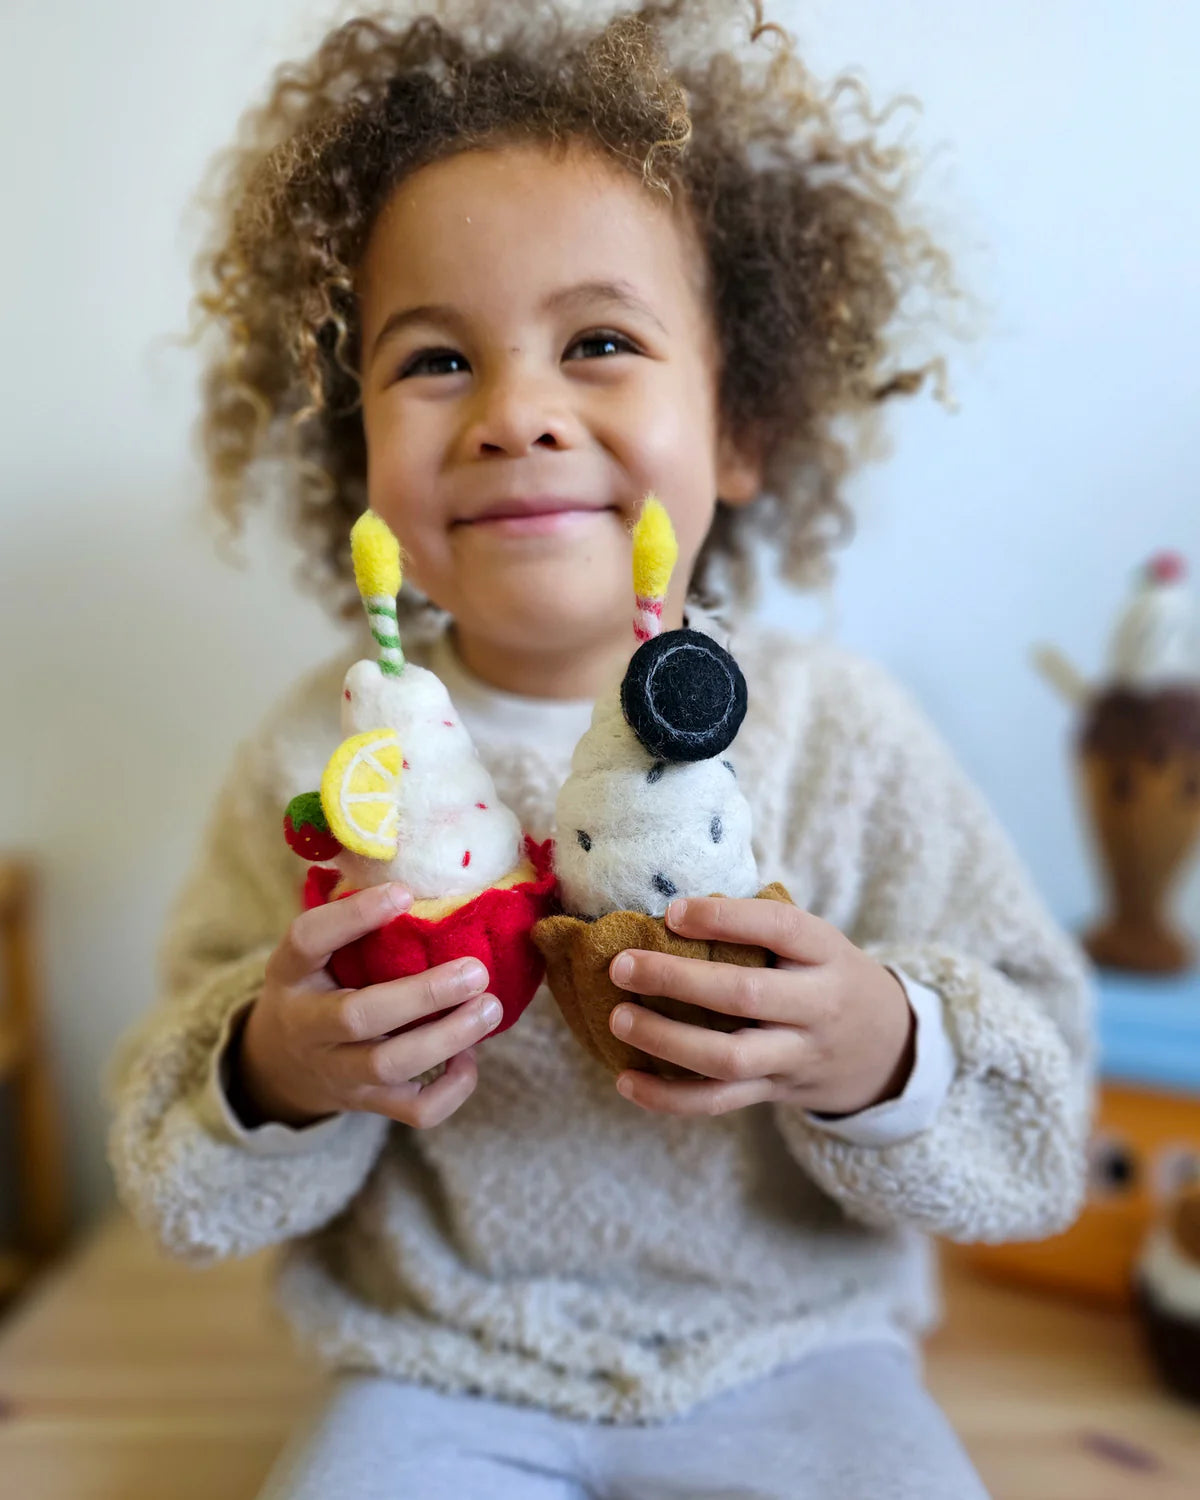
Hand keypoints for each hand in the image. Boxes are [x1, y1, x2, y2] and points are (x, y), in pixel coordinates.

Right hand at [234, 882, 503, 1129]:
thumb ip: (349, 919)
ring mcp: (337, 1071)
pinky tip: (470, 1055)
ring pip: (389, 1066)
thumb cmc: (317, 985)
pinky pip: (415, 1110)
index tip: (404, 891)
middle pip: (359, 1016)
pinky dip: (452, 1088)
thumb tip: (416, 867)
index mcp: (290, 973)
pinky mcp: (368, 1104)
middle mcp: (307, 1025)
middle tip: (476, 970)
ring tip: (490, 1006)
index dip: (353, 916)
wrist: (281, 1064)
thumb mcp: (313, 952)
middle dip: (423, 994)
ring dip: (448, 1037)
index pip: (308, 940)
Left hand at [606, 896, 914, 1118]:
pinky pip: (718, 1102)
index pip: (779, 928)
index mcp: (826, 954)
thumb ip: (759, 926)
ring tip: (619, 1019)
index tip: (672, 912)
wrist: (884, 1048)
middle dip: (678, 981)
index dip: (724, 919)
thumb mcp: (815, 941)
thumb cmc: (825, 975)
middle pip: (746, 996)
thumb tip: (672, 909)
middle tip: (622, 966)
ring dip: (667, 1041)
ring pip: (729, 1058)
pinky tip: (627, 1081)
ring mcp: (796, 1056)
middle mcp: (816, 1007)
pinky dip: (669, 1097)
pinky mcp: (774, 1093)